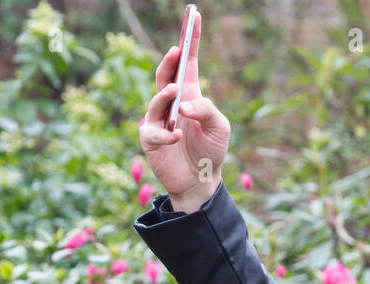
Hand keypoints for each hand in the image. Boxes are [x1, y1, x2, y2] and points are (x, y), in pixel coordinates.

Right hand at [138, 10, 229, 212]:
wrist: (201, 181)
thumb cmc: (212, 151)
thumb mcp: (220, 127)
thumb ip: (206, 110)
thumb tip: (183, 105)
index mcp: (190, 94)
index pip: (188, 62)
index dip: (191, 39)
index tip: (194, 15)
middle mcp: (172, 103)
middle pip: (165, 74)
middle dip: (169, 60)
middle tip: (177, 49)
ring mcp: (158, 120)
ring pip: (156, 100)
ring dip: (164, 95)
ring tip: (174, 93)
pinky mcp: (150, 139)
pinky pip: (154, 131)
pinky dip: (166, 133)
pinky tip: (178, 135)